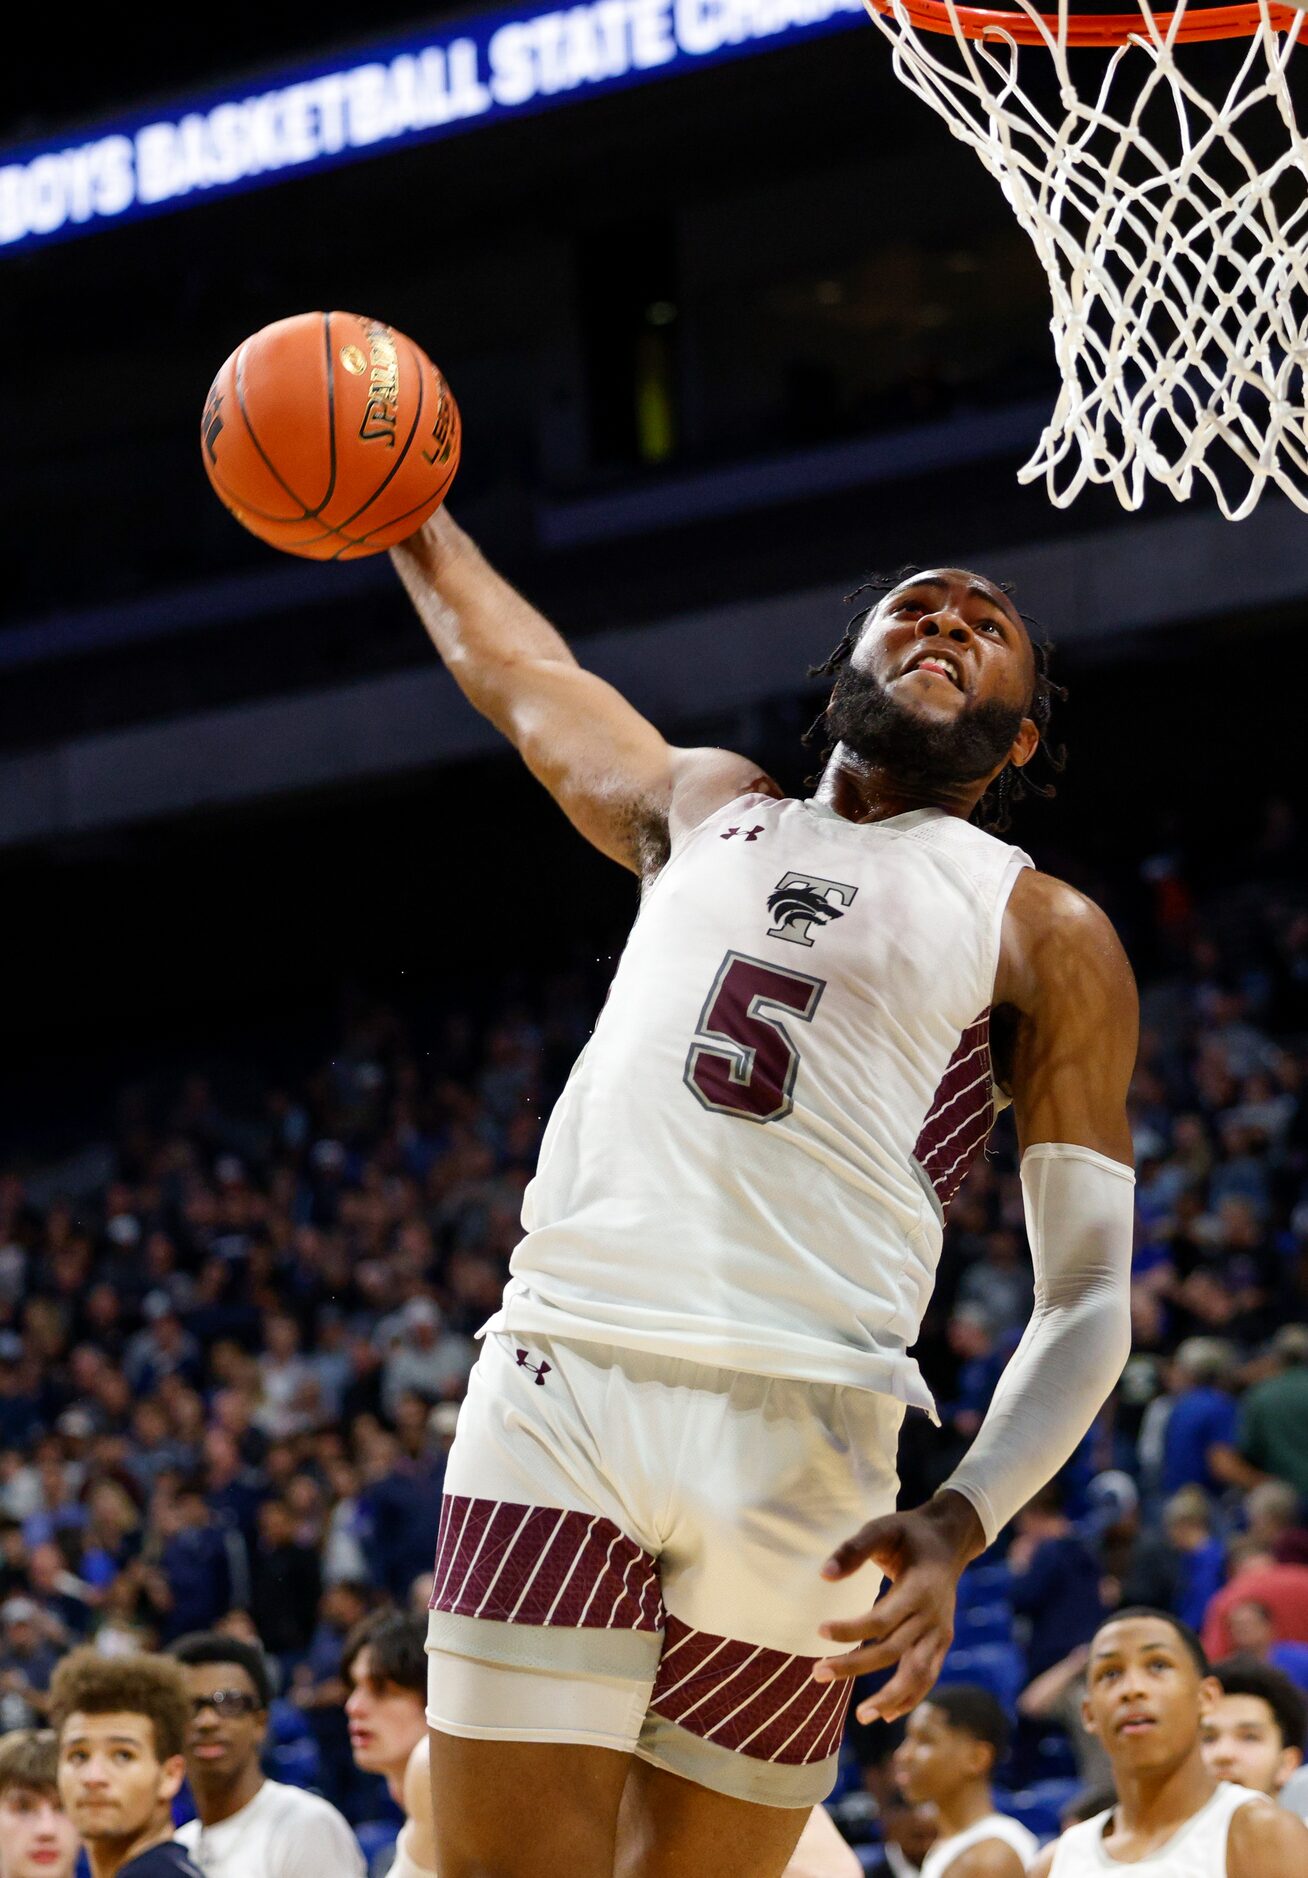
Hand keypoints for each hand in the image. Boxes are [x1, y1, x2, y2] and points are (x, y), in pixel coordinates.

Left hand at [810, 1492, 984, 1722]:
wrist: (949, 1541)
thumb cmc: (909, 1533)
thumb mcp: (883, 1528)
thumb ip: (854, 1549)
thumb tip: (824, 1575)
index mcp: (919, 1588)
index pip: (883, 1619)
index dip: (852, 1629)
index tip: (819, 1631)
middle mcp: (933, 1616)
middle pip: (894, 1651)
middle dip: (855, 1666)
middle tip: (817, 1673)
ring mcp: (941, 1633)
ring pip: (918, 1674)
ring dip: (890, 1698)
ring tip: (860, 1716)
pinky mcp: (942, 1642)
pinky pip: (928, 1676)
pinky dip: (910, 1698)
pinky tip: (885, 1715)